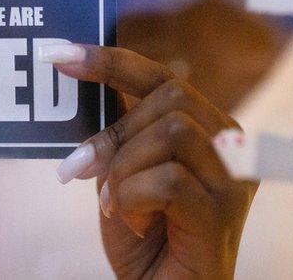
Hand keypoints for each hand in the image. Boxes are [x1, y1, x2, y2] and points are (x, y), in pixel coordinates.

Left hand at [45, 44, 256, 279]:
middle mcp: (233, 146)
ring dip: (125, 167)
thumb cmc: (147, 238)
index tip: (57, 54)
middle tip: (82, 168)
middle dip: (118, 131)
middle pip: (171, 95)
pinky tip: (132, 221)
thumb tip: (84, 75)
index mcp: (211, 129)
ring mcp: (234, 180)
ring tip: (116, 203)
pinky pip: (168, 180)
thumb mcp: (125, 172)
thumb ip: (122, 131)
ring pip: (172, 131)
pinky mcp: (222, 215)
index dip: (110, 60)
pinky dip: (133, 198)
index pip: (163, 76)